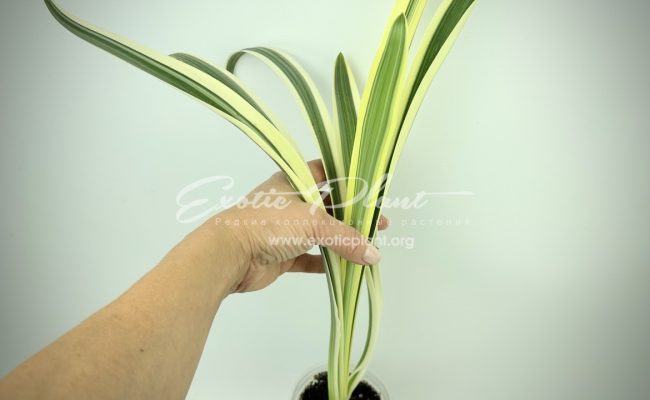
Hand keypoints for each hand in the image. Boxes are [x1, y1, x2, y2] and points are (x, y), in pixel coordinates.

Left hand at [209, 160, 387, 292]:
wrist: (229, 255)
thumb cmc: (267, 223)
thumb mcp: (313, 222)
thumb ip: (345, 237)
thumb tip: (373, 254)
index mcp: (295, 181)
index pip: (326, 171)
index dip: (348, 177)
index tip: (372, 186)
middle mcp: (291, 202)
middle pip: (328, 206)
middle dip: (353, 215)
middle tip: (378, 223)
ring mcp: (286, 228)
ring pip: (320, 233)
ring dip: (342, 241)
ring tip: (369, 248)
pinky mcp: (282, 253)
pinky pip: (310, 257)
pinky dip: (327, 262)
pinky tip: (346, 267)